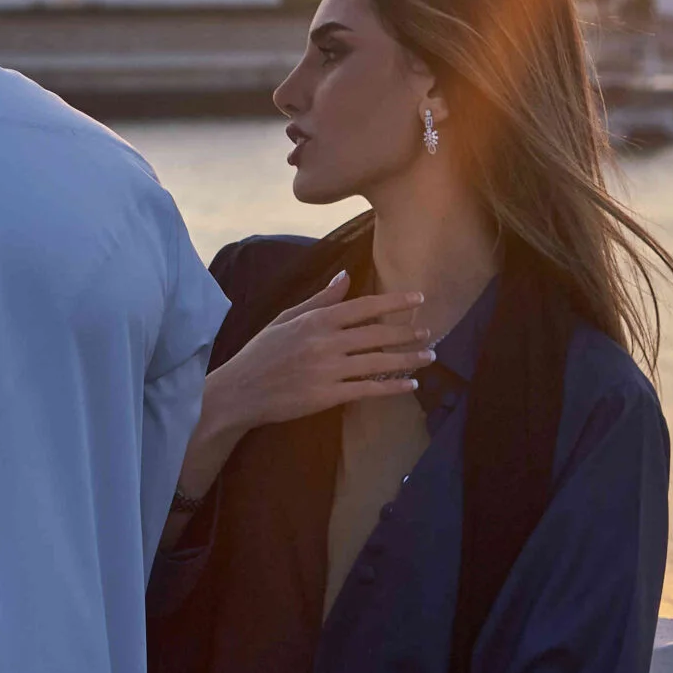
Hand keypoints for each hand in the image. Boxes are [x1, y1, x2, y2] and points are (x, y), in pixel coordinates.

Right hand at [166, 273, 433, 519]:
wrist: (242, 390)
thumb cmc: (263, 352)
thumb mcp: (287, 318)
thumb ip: (320, 299)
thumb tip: (345, 276)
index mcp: (315, 320)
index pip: (363, 306)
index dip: (394, 302)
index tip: (419, 297)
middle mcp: (325, 342)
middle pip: (377, 334)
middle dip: (408, 331)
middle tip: (431, 330)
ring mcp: (328, 370)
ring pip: (378, 362)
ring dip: (408, 359)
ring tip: (430, 356)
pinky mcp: (329, 396)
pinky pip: (368, 390)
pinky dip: (392, 387)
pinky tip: (410, 384)